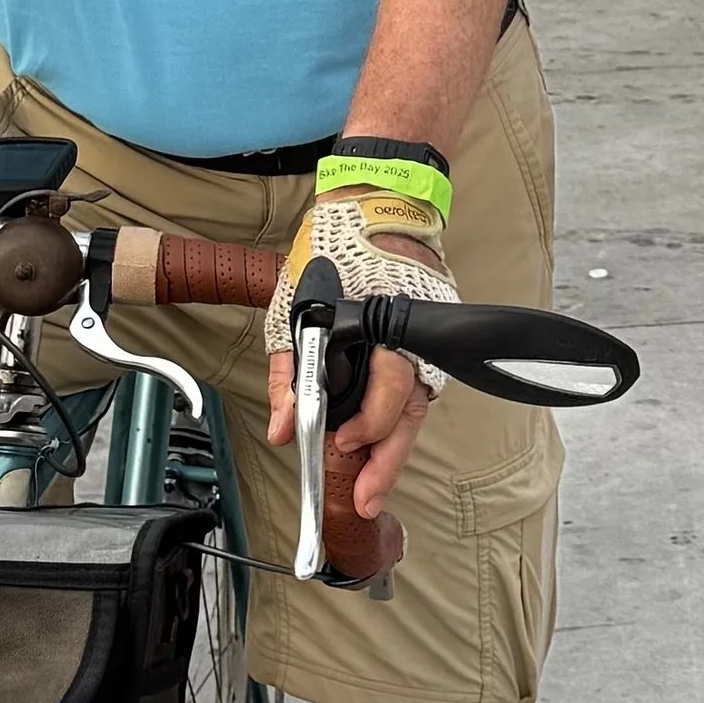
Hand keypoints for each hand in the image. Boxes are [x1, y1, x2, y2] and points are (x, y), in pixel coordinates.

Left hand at [261, 210, 453, 521]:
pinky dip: (391, 422)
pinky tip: (376, 449)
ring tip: (369, 489)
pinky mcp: (419, 344)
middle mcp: (410, 336)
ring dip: (390, 450)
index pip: (386, 387)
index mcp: (382, 324)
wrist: (372, 204)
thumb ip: (289, 374)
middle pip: (407, 410)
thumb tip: (284, 429)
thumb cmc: (332, 249)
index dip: (366, 423)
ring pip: (412, 408)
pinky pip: (410, 392)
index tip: (340, 446)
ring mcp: (419, 340)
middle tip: (364, 499)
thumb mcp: (293, 310)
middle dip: (385, 460)